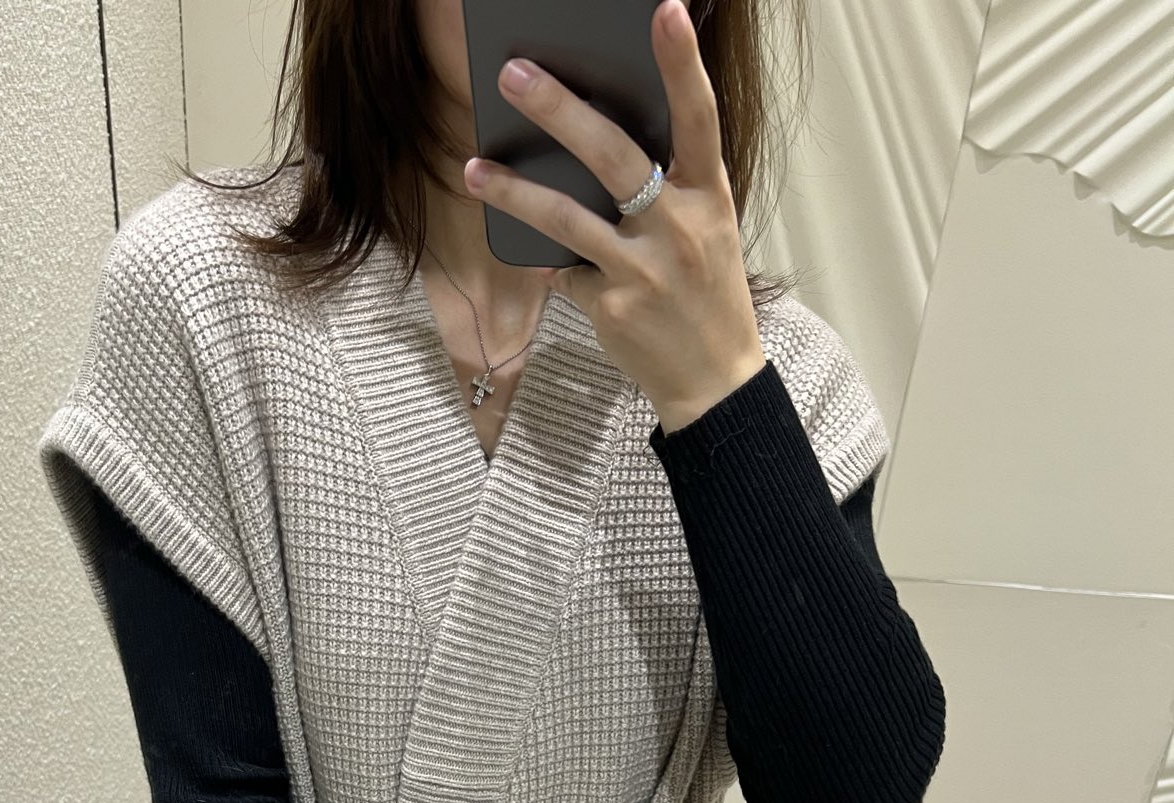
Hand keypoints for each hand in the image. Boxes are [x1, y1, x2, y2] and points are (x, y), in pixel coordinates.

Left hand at [463, 0, 766, 432]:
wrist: (714, 381)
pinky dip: (555, 266)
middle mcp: (679, 227)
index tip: (665, 11)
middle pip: (613, 156)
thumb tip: (598, 140)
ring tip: (474, 169)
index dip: (683, 64)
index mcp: (707, 196)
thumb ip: (667, 187)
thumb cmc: (705, 293)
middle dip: (559, 110)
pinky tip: (542, 262)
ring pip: (567, 218)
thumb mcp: (705, 230)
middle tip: (513, 74)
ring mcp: (644, 270)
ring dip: (515, 191)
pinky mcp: (613, 308)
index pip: (699, 118)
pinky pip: (566, 273)